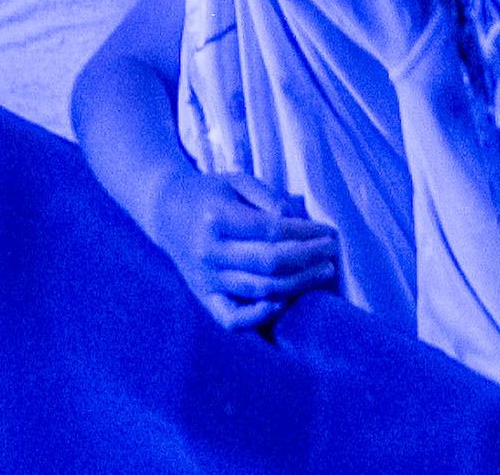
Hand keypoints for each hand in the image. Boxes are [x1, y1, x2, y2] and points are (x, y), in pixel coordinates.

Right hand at [143, 170, 340, 329]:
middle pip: (270, 263)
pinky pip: (231, 319)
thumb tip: (297, 221)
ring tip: (324, 273)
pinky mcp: (204, 297)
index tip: (329, 232)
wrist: (166, 212)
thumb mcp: (236, 181)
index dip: (306, 233)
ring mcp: (206, 278)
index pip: (272, 231)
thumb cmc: (210, 194)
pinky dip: (258, 318)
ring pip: (260, 289)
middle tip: (333, 253)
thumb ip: (267, 197)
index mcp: (217, 218)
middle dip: (309, 259)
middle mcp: (210, 252)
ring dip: (298, 284)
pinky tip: (283, 304)